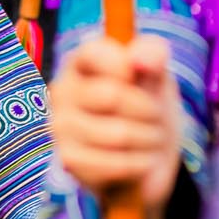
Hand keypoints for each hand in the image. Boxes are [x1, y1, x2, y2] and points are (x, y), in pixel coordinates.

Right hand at [50, 35, 180, 214]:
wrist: (149, 158)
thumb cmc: (148, 107)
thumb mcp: (158, 76)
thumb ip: (152, 54)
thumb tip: (140, 59)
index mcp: (80, 62)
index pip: (95, 53)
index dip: (127, 67)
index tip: (141, 77)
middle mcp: (62, 90)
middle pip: (113, 95)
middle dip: (149, 110)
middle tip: (156, 116)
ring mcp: (61, 126)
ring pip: (119, 134)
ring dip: (149, 141)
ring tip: (150, 140)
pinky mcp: (69, 160)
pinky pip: (116, 164)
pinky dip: (140, 164)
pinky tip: (138, 162)